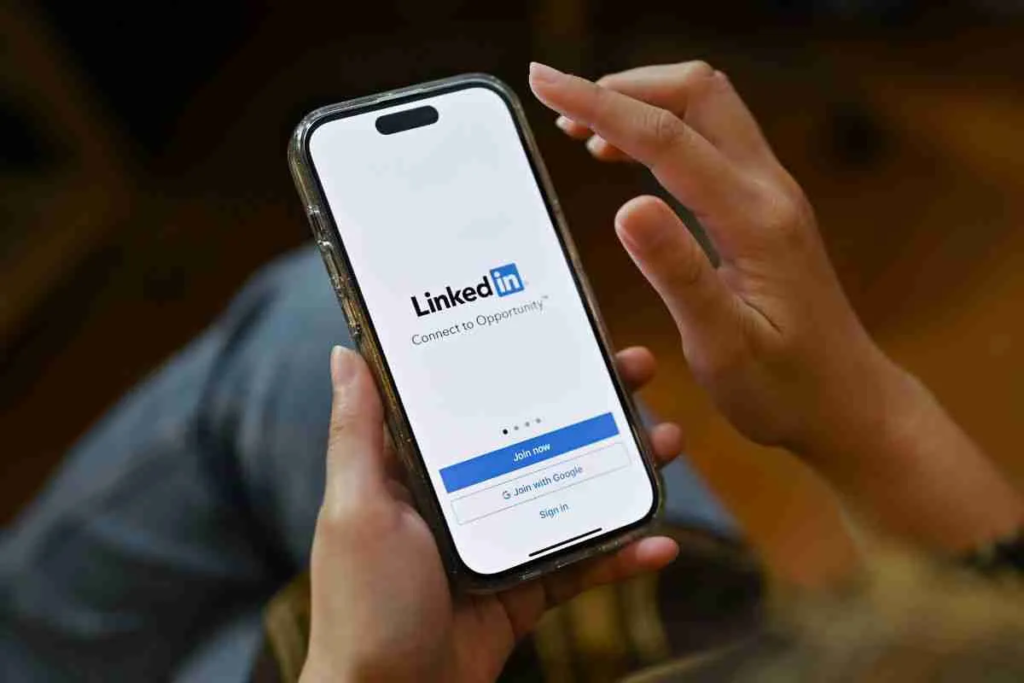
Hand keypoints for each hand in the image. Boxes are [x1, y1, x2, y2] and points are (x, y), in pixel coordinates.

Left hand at [300, 346, 681, 682]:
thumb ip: (357, 434)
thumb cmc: (363, 604)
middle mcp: (464, 494)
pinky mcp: (526, 588)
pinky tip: (661, 543)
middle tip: (638, 370)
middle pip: (538, 435)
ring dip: (623, 468)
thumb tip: (344, 353)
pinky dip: (623, 554)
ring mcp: (501, 540)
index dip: (521, 362)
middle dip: (592, 402)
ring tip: (668, 444)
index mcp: (422, 467)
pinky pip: (583, 563)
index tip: (565, 329)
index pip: (478, 398)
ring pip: (572, 491)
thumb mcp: (357, 509)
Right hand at [528, 61, 1022, 550]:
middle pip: (697, 93)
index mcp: (755, 221)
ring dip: (643, 104)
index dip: (600, 105)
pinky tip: (626, 159)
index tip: (547, 84)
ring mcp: (771, 194)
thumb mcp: (724, 346)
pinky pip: (710, 140)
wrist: (849, 405)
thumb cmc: (788, 389)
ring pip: (706, 108)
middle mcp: (769, 192)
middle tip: (562, 105)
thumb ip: (678, 273)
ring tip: (582, 129)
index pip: (667, 138)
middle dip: (624, 86)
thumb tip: (627, 207)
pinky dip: (661, 131)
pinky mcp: (765, 208)